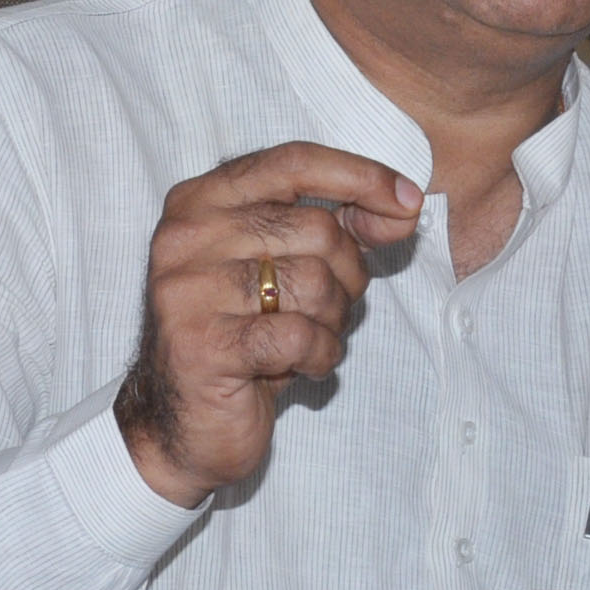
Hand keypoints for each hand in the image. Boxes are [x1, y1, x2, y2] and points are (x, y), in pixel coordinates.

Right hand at [114, 142, 424, 506]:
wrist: (182, 426)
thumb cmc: (243, 339)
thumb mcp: (284, 267)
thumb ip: (335, 226)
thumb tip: (403, 204)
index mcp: (199, 201)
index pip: (293, 162)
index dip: (360, 176)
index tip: (407, 202)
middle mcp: (186, 236)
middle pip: (316, 228)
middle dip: (347, 275)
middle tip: (326, 311)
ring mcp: (188, 290)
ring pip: (315, 283)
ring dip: (332, 322)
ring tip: (306, 341)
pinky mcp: (203, 344)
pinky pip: (301, 335)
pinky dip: (320, 356)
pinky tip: (301, 368)